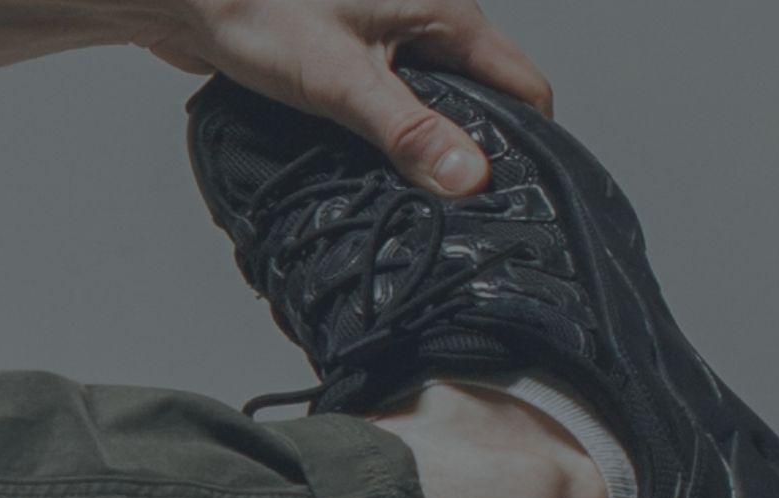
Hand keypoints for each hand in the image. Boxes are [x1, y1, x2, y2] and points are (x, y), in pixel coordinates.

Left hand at [136, 0, 555, 195]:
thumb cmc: (254, 9)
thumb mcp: (339, 80)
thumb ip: (407, 131)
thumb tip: (469, 177)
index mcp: (444, 15)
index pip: (522, 84)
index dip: (523, 139)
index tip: (504, 190)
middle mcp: (424, 23)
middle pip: (478, 98)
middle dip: (463, 147)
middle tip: (443, 198)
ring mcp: (388, 41)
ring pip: (429, 104)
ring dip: (415, 142)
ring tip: (398, 182)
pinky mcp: (349, 59)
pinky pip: (385, 103)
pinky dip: (379, 132)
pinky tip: (359, 160)